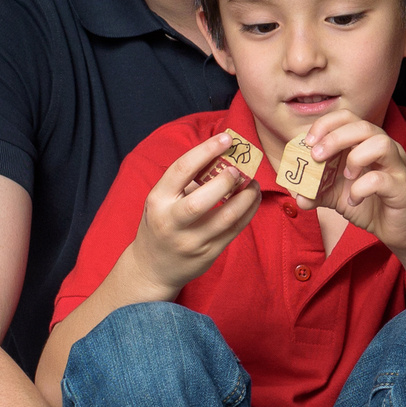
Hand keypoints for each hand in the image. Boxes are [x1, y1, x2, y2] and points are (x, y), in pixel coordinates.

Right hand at [131, 133, 262, 290]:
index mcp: (157, 201)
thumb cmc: (161, 223)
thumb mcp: (162, 199)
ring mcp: (192, 241)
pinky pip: (235, 230)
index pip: (181, 170)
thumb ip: (186, 180)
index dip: (206, 151)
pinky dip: (249, 211)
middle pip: (202, 200)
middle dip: (226, 181)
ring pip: (226, 217)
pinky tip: (253, 198)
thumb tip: (222, 154)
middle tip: (239, 170)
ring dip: (246, 197)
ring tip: (253, 183)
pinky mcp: (209, 254)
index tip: (226, 138)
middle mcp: (172, 222)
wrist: (153, 267)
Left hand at [297, 109, 405, 251]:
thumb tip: (297, 194)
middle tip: (317, 156)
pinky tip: (354, 199)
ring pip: (380, 143)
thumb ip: (316, 191)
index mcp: (366, 143)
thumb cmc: (369, 202)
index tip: (308, 142)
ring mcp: (396, 166)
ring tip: (345, 176)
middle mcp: (384, 148)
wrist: (396, 229)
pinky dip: (361, 188)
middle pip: (362, 126)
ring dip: (355, 157)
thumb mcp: (335, 195)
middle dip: (335, 138)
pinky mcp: (401, 188)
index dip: (326, 124)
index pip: (347, 118)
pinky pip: (381, 179)